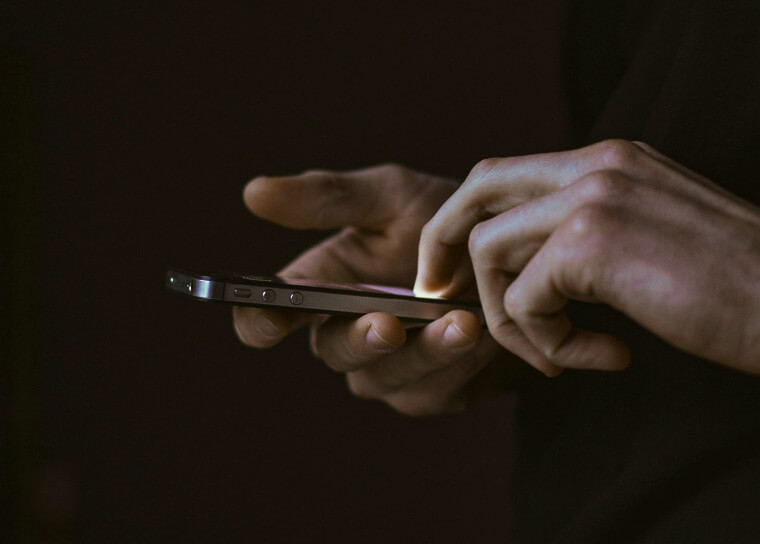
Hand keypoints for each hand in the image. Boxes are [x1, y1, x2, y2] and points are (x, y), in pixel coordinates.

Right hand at [233, 164, 520, 415]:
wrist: (511, 253)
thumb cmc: (441, 219)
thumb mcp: (390, 196)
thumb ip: (328, 198)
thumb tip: (253, 192)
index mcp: (321, 287)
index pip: (271, 316)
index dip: (260, 322)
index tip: (270, 319)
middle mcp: (347, 334)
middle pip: (333, 352)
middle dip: (359, 340)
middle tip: (388, 323)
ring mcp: (389, 369)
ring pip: (385, 378)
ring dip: (422, 354)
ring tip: (461, 322)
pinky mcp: (433, 392)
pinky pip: (435, 391)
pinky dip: (458, 366)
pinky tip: (483, 337)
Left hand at [415, 140, 759, 375]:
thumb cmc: (727, 287)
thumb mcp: (646, 238)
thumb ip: (583, 234)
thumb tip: (521, 266)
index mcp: (607, 160)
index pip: (502, 174)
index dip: (463, 220)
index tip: (450, 270)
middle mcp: (596, 164)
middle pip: (476, 191)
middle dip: (443, 244)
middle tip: (440, 295)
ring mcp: (593, 196)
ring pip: (490, 252)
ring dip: (508, 317)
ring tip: (557, 354)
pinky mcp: (592, 242)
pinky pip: (523, 301)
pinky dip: (545, 342)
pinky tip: (597, 356)